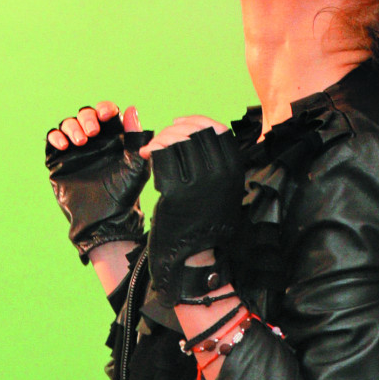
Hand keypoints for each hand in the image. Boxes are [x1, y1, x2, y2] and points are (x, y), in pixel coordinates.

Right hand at [45, 102, 152, 262]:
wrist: (103, 219)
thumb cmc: (124, 195)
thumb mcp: (135, 166)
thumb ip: (135, 138)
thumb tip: (132, 109)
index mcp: (112, 139)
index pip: (106, 114)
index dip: (105, 109)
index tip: (106, 115)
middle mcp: (93, 142)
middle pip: (85, 115)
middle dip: (87, 117)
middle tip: (92, 133)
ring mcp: (75, 150)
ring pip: (68, 124)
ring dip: (72, 126)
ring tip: (80, 142)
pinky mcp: (59, 161)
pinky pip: (52, 139)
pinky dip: (55, 136)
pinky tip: (63, 146)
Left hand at [145, 120, 243, 306]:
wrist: (193, 258)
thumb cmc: (204, 224)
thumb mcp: (222, 190)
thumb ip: (217, 163)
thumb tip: (202, 131)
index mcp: (234, 171)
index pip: (218, 129)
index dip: (197, 121)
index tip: (180, 123)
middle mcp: (220, 174)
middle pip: (196, 131)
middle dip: (175, 128)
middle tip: (161, 136)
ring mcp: (199, 182)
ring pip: (177, 140)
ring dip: (160, 138)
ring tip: (151, 147)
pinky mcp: (177, 191)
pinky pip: (162, 157)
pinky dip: (151, 151)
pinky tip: (144, 156)